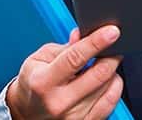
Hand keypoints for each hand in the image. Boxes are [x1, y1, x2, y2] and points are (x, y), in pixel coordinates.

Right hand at [5, 25, 124, 119]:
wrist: (28, 113)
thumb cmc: (34, 83)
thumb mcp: (39, 59)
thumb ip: (65, 47)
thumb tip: (84, 35)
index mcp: (43, 82)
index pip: (75, 58)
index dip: (96, 42)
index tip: (112, 31)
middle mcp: (59, 102)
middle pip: (98, 75)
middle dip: (111, 56)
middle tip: (113, 46)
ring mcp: (73, 117)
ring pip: (108, 87)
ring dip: (111, 72)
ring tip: (101, 66)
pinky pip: (111, 103)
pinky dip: (113, 87)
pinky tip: (106, 82)